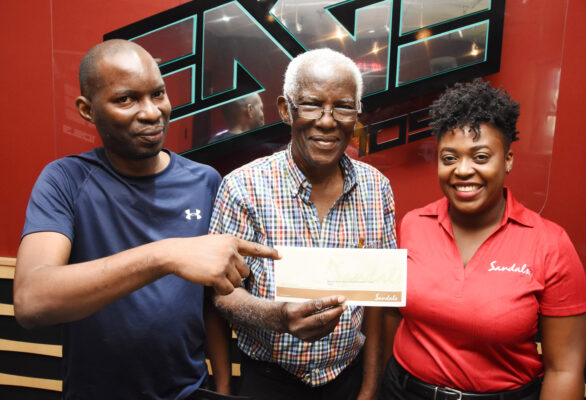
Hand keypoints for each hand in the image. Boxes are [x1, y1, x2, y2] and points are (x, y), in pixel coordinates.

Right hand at [163, 234, 279, 294]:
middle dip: (234, 276)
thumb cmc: (194, 250)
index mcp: (231, 241)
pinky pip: (228, 290)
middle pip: (245, 272)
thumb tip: (242, 266)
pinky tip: (209, 282)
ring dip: (226, 283)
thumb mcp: (215, 243)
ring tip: (211, 274)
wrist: (176, 253)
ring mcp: (225, 263)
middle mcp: (231, 251)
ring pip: (237, 282)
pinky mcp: (217, 275)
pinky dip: (220, 290)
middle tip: (218, 271)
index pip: (254, 248)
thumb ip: (229, 250)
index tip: (281, 255)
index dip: (268, 252)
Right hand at [280, 296, 346, 341]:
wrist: (278, 319)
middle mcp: (298, 325)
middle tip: (344, 305)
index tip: (341, 298)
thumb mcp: (296, 299)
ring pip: (324, 327)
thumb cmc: (289, 305)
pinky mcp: (307, 339)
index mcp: (294, 312)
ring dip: (335, 318)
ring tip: (341, 310)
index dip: (330, 301)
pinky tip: (334, 318)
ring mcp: (302, 334)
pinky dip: (331, 325)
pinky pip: (323, 332)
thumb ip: (312, 301)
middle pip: (322, 319)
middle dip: (336, 312)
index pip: (316, 306)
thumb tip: (332, 299)